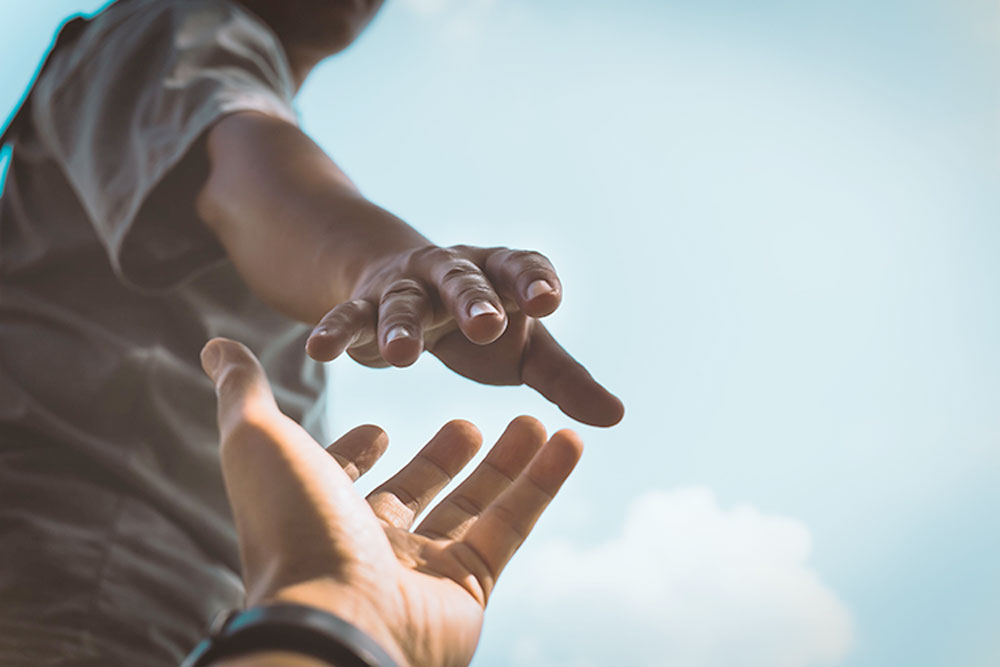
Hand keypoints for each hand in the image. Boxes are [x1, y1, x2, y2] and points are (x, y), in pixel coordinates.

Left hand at [201, 338, 583, 666]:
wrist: (336, 619)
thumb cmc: (293, 527)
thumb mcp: (260, 441)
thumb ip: (243, 392)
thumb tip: (216, 345)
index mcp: (319, 511)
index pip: (343, 478)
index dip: (358, 453)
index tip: (380, 428)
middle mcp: (369, 543)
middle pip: (417, 490)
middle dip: (443, 456)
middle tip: (469, 422)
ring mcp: (421, 569)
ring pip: (474, 506)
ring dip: (507, 462)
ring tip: (536, 419)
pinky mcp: (469, 587)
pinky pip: (512, 526)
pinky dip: (542, 483)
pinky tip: (567, 441)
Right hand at [305, 244, 623, 426]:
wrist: (407, 288)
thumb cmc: (480, 324)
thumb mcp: (525, 349)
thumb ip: (565, 380)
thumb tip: (616, 417)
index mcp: (501, 276)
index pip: (521, 269)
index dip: (534, 282)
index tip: (548, 301)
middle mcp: (453, 273)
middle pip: (464, 281)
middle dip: (474, 300)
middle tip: (487, 324)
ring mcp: (406, 287)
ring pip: (403, 302)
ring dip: (401, 325)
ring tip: (402, 358)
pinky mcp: (364, 305)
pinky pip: (348, 317)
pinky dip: (334, 331)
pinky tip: (318, 349)